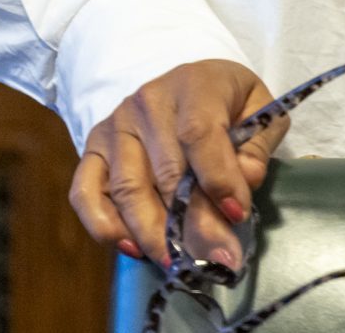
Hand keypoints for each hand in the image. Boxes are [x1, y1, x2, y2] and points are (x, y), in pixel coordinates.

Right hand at [68, 59, 284, 271]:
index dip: (218, 177)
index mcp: (194, 85)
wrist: (188, 83)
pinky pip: (86, 193)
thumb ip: (256, 144)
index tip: (237, 214)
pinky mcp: (92, 148)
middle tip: (217, 258)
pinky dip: (105, 226)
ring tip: (178, 262)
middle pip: (166, 172)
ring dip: (153, 234)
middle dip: (194, 223)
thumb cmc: (227, 100)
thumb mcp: (258, 108)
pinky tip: (133, 248)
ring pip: (128, 189)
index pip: (199, 133)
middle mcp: (147, 102)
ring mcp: (115, 126)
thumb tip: (244, 182)